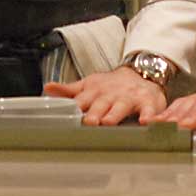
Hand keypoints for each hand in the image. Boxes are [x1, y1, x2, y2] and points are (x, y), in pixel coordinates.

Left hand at [45, 65, 167, 125]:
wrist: (141, 73)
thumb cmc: (110, 85)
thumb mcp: (88, 85)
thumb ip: (69, 90)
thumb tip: (47, 89)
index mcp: (94, 92)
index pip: (82, 101)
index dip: (75, 109)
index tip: (67, 117)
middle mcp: (110, 95)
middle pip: (100, 105)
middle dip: (94, 113)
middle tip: (88, 122)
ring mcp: (128, 98)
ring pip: (121, 107)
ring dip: (114, 114)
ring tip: (109, 122)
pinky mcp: (147, 103)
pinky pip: (148, 111)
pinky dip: (148, 116)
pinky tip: (145, 122)